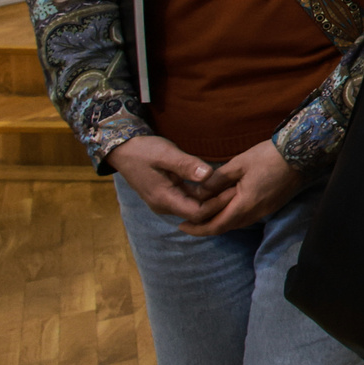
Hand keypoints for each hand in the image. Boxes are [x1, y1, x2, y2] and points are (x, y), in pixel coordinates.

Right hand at [110, 135, 231, 220]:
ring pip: (195, 208)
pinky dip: (204, 195)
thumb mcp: (165, 154)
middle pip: (198, 214)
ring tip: (234, 186)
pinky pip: (190, 200)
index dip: (217, 205)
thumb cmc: (143, 150)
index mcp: (164, 199)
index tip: (235, 190)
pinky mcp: (169, 195)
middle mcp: (165, 205)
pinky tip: (219, 185)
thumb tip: (208, 175)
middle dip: (219, 204)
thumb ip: (186, 165)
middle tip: (239, 189)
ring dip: (213, 200)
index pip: (197, 213)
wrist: (124, 150)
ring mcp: (166, 201)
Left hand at [187, 141, 304, 237]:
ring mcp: (265, 210)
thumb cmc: (268, 156)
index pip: (216, 225)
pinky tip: (226, 206)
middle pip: (226, 227)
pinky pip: (247, 217)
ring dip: (220, 221)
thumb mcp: (238, 164)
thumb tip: (198, 193)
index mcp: (245, 204)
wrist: (301, 153)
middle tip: (189, 221)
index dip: (197, 229)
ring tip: (204, 214)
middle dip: (206, 227)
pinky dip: (232, 215)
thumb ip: (216, 180)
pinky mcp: (271, 205)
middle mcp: (255, 213)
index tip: (181, 226)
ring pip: (237, 223)